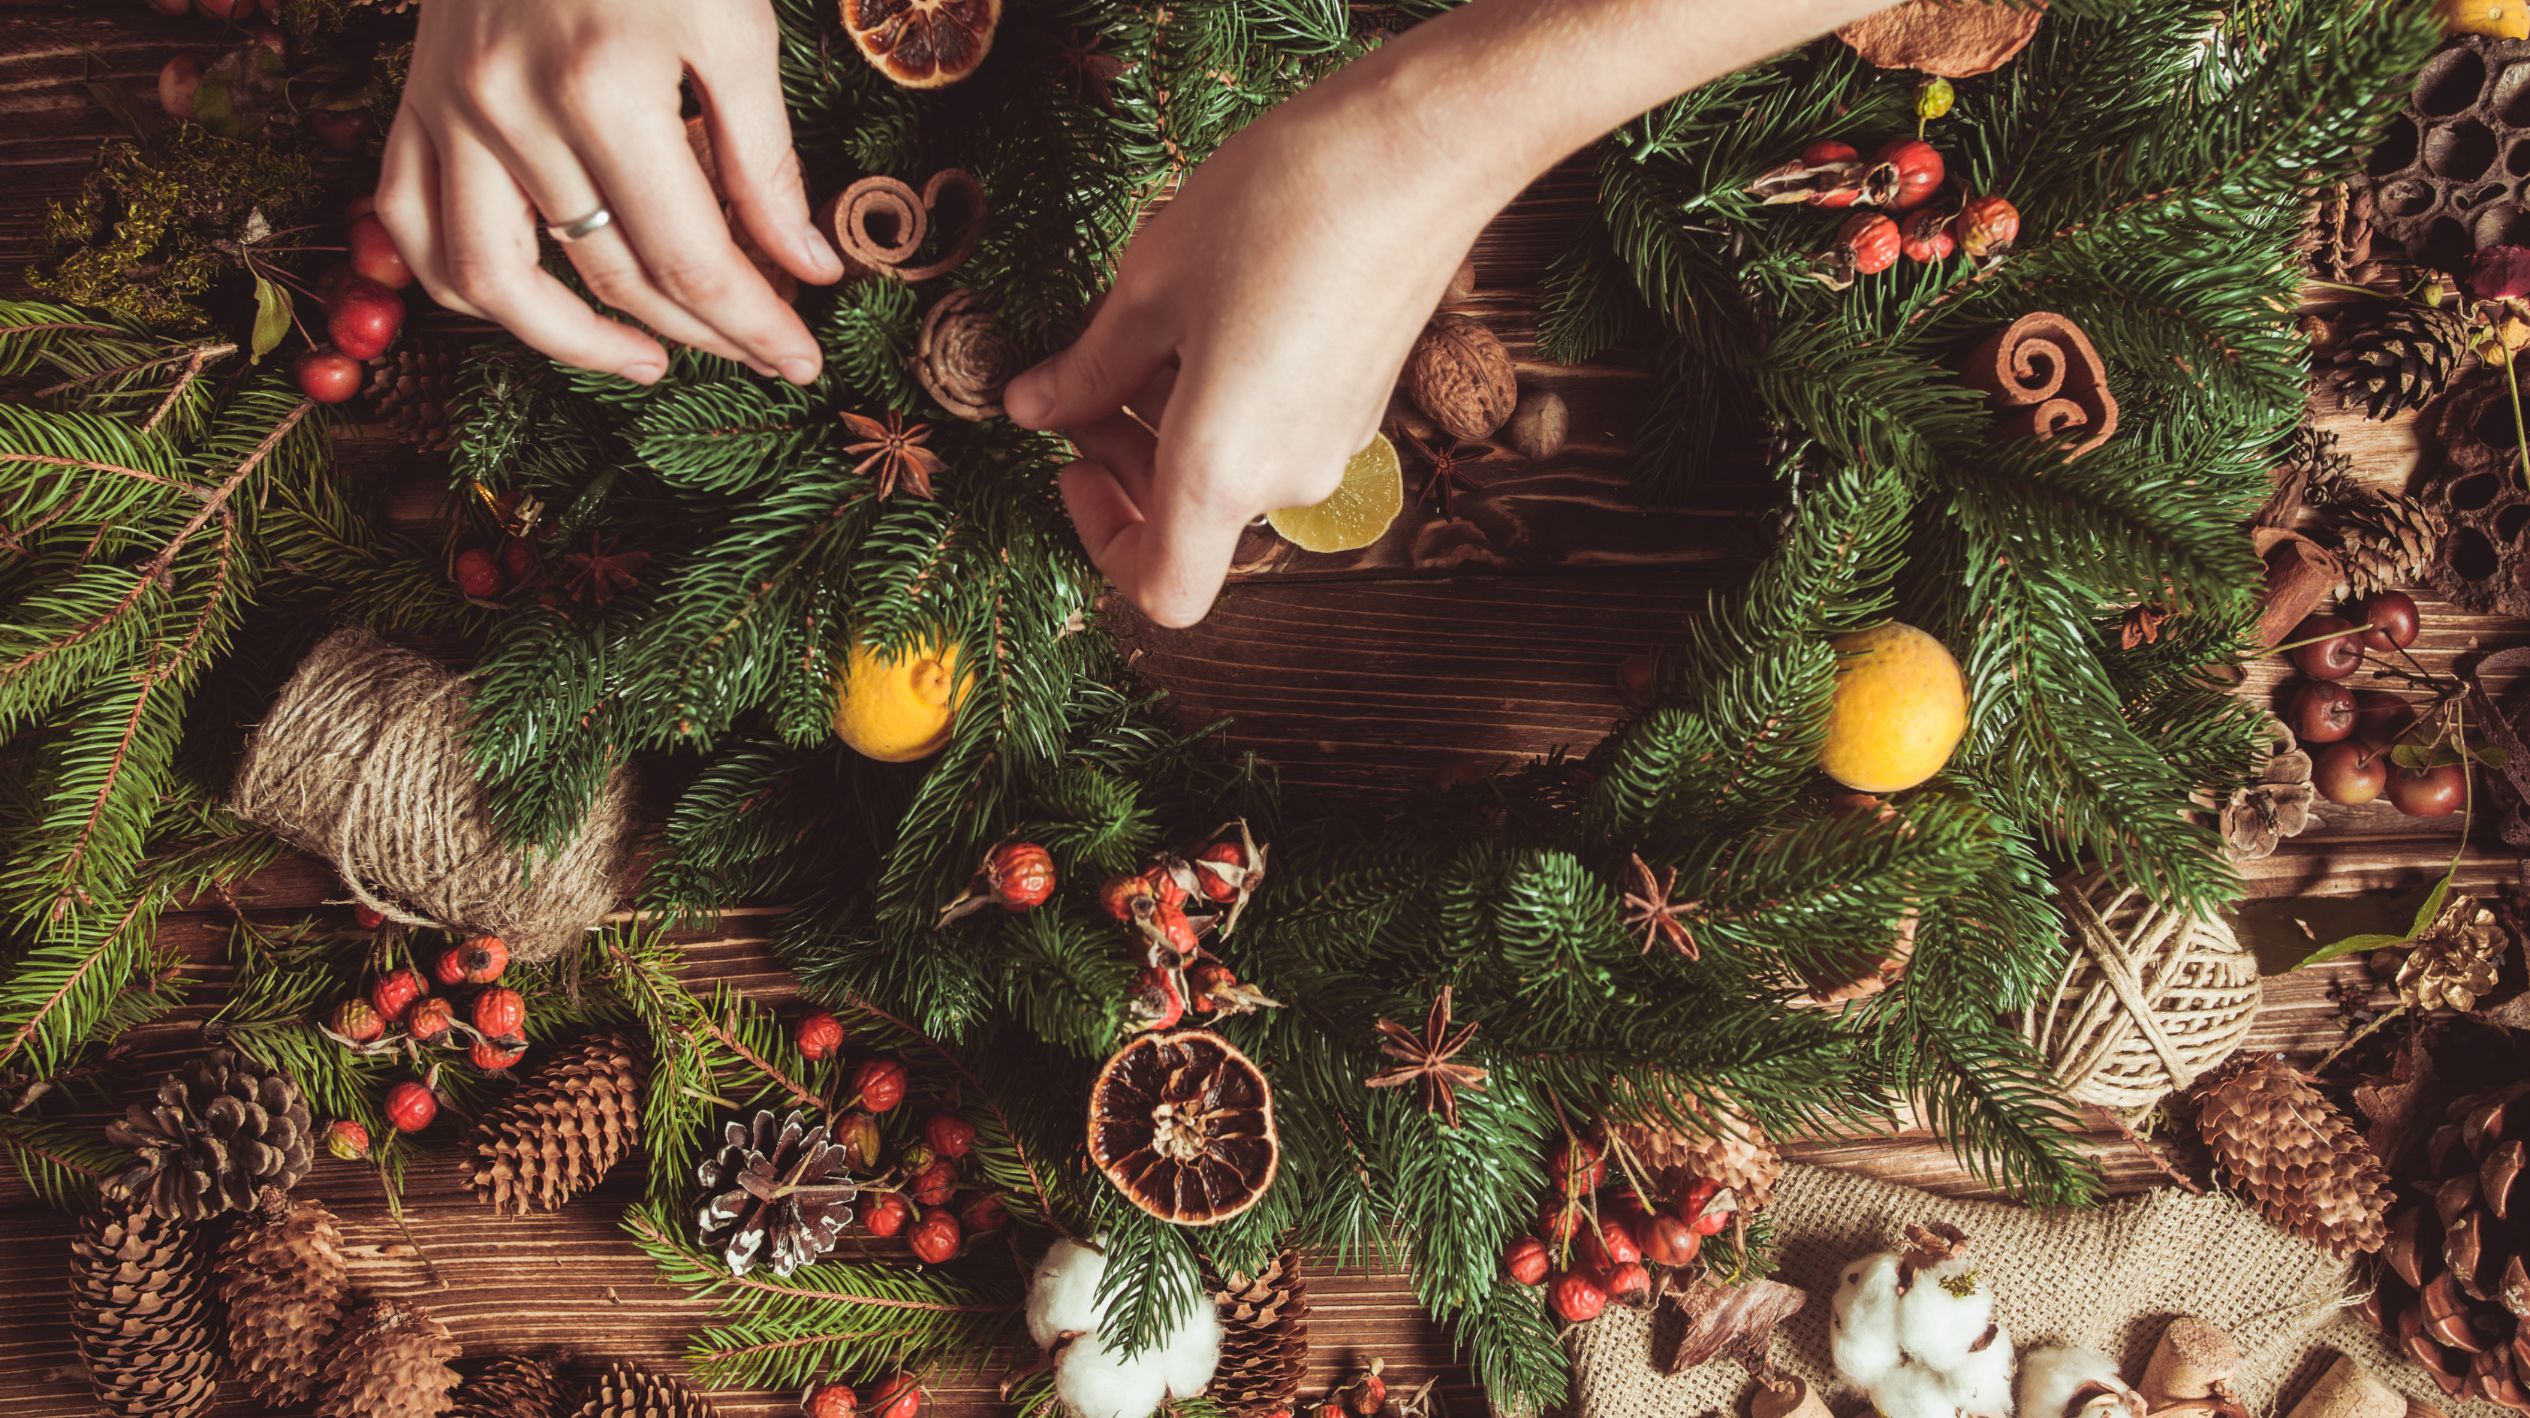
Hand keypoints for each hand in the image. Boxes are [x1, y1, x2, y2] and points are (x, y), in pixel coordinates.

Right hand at [379, 0, 843, 384]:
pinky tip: (540, 310)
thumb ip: (765, 158)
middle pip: (613, 276)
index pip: (691, 258)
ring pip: (498, 280)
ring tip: (648, 360)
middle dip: (699, 332)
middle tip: (757, 350)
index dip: (753, 324)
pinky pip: (414, 229)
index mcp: (607, 89)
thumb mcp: (734, 24)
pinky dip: (469, 289)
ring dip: (576, 342)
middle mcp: (514, 111)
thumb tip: (807, 268)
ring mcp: (451, 110)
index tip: (800, 360)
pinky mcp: (416, 100)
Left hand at [1006, 84, 1489, 627]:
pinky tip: (1210, 307)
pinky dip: (1225, 396)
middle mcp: (1287, 479)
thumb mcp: (1150, 284)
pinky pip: (1274, 430)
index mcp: (1223, 469)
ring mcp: (1336, 444)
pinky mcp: (1364, 403)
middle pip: (1190, 518)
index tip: (1075, 462)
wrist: (1419, 151)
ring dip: (1171, 420)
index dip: (1103, 542)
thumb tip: (1035, 407)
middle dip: (1123, 456)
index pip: (1163, 590)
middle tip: (1081, 374)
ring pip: (1231, 469)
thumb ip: (1089, 368)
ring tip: (1143, 322)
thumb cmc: (1279, 209)